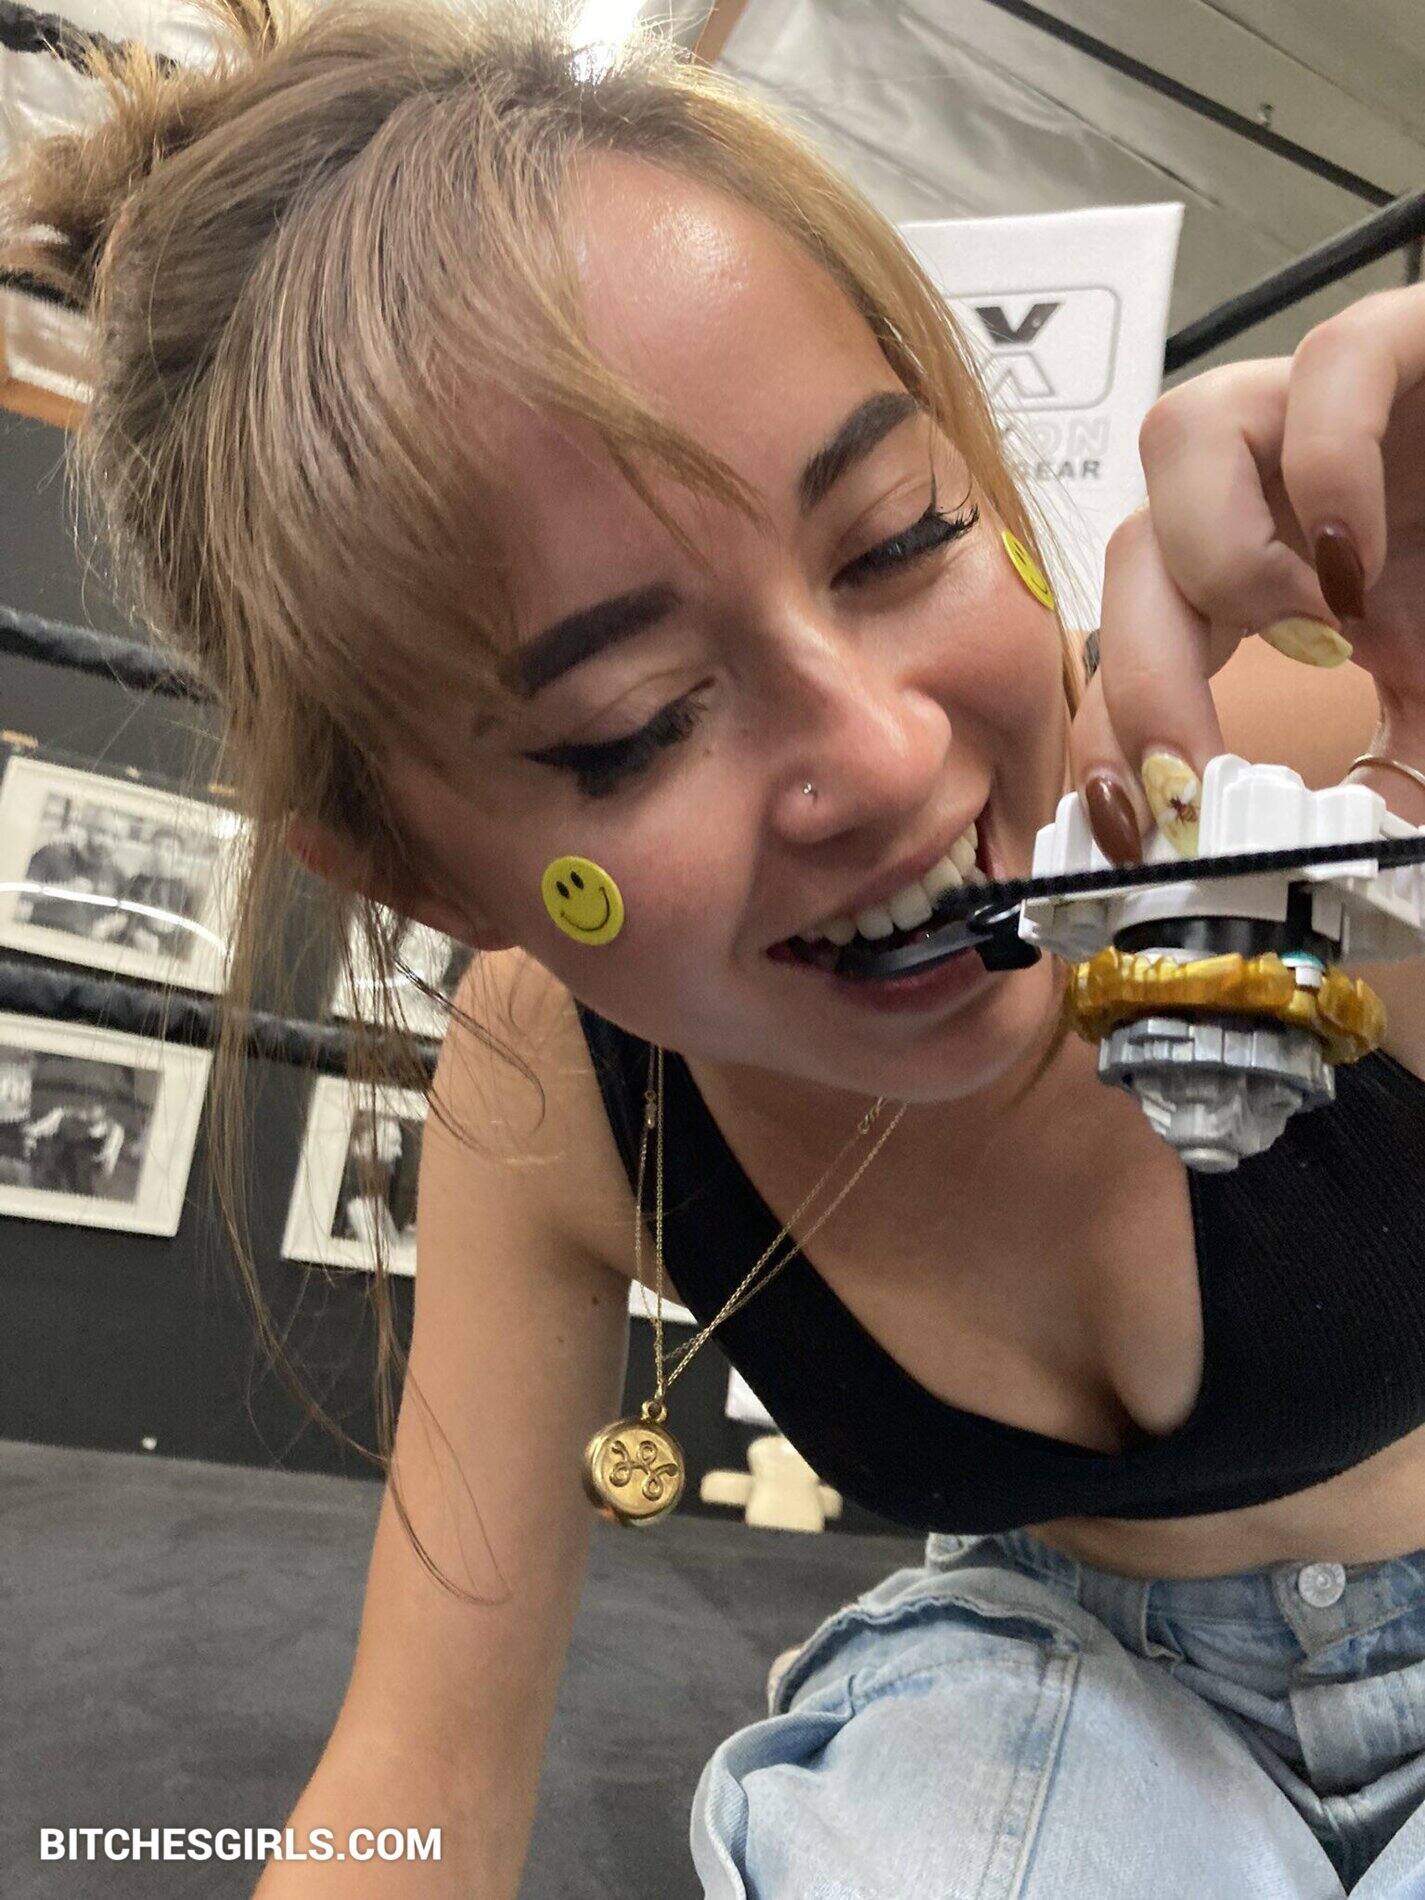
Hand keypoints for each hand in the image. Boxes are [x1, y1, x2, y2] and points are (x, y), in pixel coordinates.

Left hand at [1070, 283, 1424, 859]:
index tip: (1121, 833)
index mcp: (1259, 569)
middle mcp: (1267, 481)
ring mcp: (1323, 406)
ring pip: (1182, 434)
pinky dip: (1333, 468)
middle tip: (1191, 775)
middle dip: (1141, 681)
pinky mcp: (1404, 342)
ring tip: (1313, 633)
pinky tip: (1361, 560)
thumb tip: (1332, 866)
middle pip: (1129, 556)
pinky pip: (1332, 366)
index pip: (1132, 648)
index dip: (1107, 741)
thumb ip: (1390, 781)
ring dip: (1225, 558)